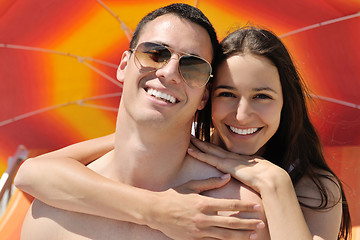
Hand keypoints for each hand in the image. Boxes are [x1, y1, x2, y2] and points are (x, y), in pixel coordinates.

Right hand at [147, 176, 264, 239]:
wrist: (155, 211)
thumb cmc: (173, 196)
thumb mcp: (191, 186)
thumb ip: (210, 183)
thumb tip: (227, 177)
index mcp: (203, 203)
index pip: (230, 205)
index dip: (245, 207)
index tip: (257, 207)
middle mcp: (203, 218)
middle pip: (231, 223)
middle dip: (248, 224)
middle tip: (262, 223)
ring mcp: (199, 231)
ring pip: (225, 236)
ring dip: (241, 236)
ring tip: (254, 235)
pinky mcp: (194, 239)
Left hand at [188, 137, 289, 193]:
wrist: (271, 179)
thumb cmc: (267, 180)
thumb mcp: (257, 175)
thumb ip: (251, 175)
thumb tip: (251, 179)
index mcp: (239, 159)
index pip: (222, 152)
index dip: (213, 147)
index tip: (205, 143)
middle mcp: (232, 157)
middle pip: (214, 148)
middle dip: (203, 142)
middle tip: (192, 136)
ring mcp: (228, 160)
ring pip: (209, 150)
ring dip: (198, 144)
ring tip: (189, 138)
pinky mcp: (225, 165)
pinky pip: (208, 158)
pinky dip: (198, 154)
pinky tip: (190, 150)